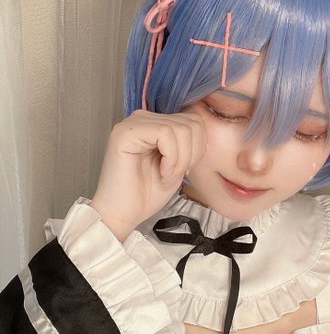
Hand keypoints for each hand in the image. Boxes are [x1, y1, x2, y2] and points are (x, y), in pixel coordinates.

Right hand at [90, 109, 206, 240]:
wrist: (122, 214)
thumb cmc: (145, 194)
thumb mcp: (177, 165)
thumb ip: (188, 144)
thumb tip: (204, 130)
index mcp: (155, 124)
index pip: (194, 121)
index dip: (198, 148)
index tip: (184, 169)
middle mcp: (143, 119)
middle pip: (190, 123)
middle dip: (191, 155)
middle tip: (174, 175)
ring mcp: (133, 123)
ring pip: (180, 129)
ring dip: (180, 159)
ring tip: (165, 175)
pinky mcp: (125, 132)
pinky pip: (165, 134)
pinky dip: (171, 158)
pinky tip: (161, 173)